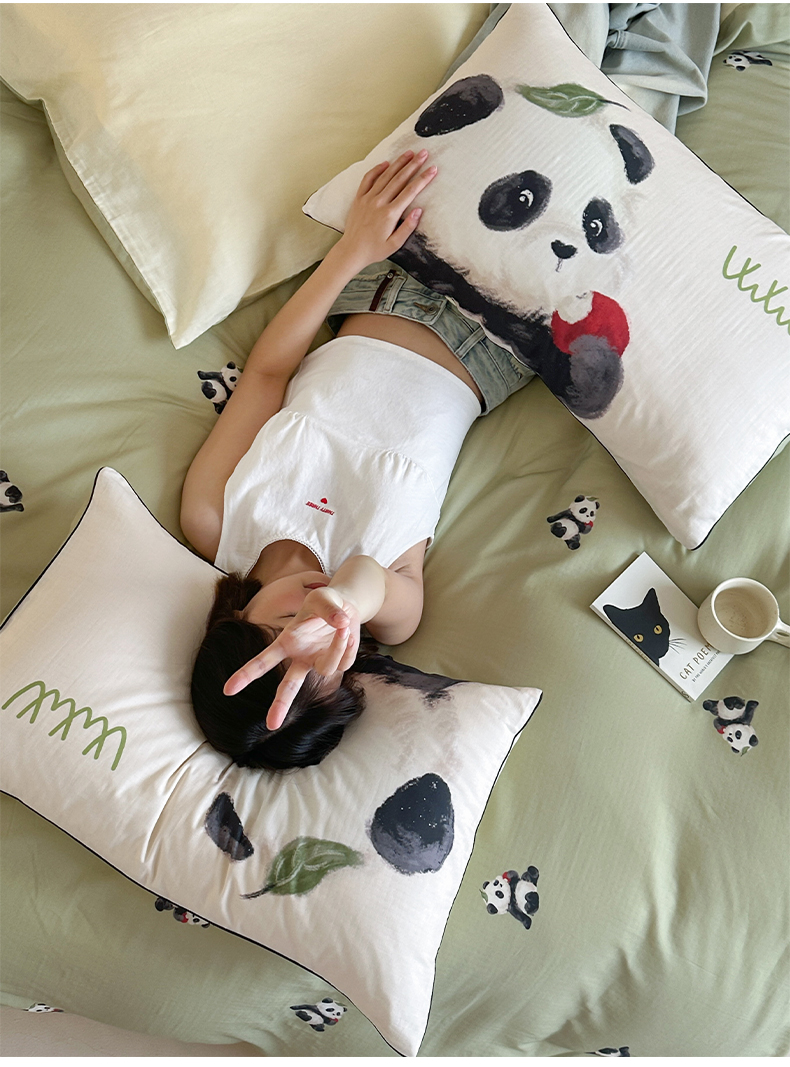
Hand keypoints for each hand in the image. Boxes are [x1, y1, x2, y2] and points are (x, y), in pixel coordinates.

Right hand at [223, 587, 360, 730]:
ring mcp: (318, 663)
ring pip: (327, 669)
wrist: (345, 607)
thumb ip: (329, 608)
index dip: (246, 675)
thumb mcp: (323, 596)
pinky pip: (345, 660)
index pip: (263, 662)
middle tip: (272, 725)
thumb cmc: (325, 602)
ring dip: (336, 647)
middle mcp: (300, 658)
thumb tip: (341, 625)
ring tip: (342, 626)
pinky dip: (348, 644)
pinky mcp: (338, 665)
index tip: (228, 690)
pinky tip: (346, 632)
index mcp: (286, 643)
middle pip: (288, 686)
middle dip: (280, 704)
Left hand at [336, 149, 436, 269]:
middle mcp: (379, 203)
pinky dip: (377, 170)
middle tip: (423, 153)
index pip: (410, 192)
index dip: (423, 179)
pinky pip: (368, 179)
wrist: (352, 251)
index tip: (432, 169)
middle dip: (413, 165)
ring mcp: (368, 199)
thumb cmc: (374, 250)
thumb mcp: (394, 244)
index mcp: (390, 214)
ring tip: (409, 153)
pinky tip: (386, 163)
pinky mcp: (359, 198)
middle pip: (399, 179)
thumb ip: (407, 227)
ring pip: (385, 176)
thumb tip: (419, 211)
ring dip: (398, 163)